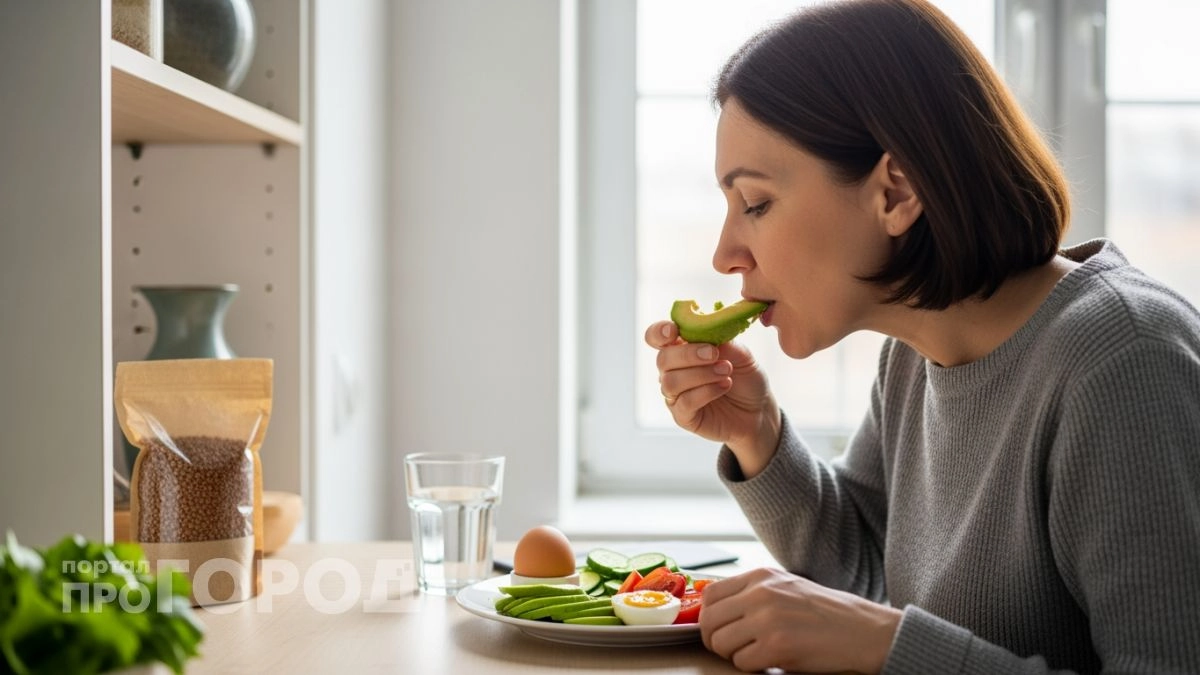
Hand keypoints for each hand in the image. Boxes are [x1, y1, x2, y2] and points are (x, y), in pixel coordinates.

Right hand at [644, 321, 780, 476]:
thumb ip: (723, 342)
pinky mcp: (683, 417)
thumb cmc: (745, 379)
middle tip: (714, 354)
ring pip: (671, 382)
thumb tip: (708, 333)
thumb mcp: (741, 355)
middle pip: (662, 359)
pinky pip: (685, 402)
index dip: (658, 332)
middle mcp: (673, 372)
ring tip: (727, 371)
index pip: (656, 337)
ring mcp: (676, 396)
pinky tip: (725, 385)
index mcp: (681, 349)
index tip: (674, 330)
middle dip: (688, 354)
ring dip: (701, 374)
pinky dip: (706, 391)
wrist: (758, 411)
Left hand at [700, 567, 901, 674]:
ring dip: (735, 655)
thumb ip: (752, 593)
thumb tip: (717, 609)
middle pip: (709, 621)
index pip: (709, 595)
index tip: (719, 628)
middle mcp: (761, 593)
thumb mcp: (785, 587)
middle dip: (716, 640)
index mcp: (761, 576)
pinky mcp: (776, 646)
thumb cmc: (827, 613)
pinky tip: (771, 661)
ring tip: (757, 653)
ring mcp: (767, 619)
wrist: (863, 630)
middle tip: (734, 648)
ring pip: (721, 643)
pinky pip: (742, 662)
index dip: (709, 618)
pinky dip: (753, 667)